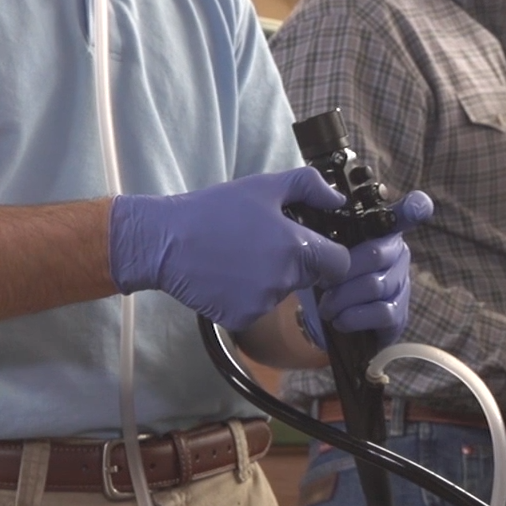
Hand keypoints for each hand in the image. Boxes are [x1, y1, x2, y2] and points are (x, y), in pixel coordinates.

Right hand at [109, 168, 348, 329]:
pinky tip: (225, 277)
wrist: (165, 241)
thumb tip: (337, 199)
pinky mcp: (241, 319)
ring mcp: (263, 303)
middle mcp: (286, 281)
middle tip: (263, 245)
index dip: (330, 255)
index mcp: (299, 249)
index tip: (314, 247)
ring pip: (281, 293)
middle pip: (310, 279)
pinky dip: (245, 297)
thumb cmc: (215, 210)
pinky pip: (255, 309)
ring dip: (269, 280)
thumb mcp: (264, 186)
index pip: (340, 265)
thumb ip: (308, 186)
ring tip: (238, 258)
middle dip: (296, 264)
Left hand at [296, 191, 433, 349]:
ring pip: (375, 285)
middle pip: (376, 254)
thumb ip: (318, 222)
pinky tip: (339, 320)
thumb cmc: (323, 275)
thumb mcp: (313, 247)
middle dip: (342, 272)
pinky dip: (354, 317)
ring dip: (342, 298)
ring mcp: (401, 284)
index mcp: (378, 232)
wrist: (323, 320)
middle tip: (321, 283)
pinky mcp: (399, 315)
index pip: (405, 214)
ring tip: (325, 306)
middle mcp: (397, 254)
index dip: (415, 208)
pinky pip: (383, 312)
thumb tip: (328, 200)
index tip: (418, 206)